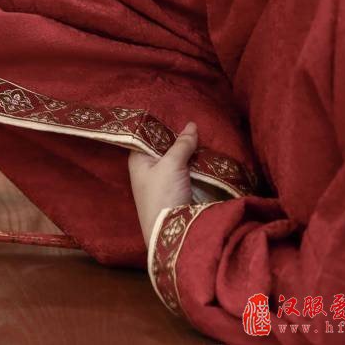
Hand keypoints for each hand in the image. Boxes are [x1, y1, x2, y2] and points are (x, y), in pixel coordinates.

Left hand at [128, 121, 197, 247]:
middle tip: (196, 121)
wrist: (169, 231)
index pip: (146, 135)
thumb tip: (191, 125)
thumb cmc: (162, 194)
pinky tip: (207, 152)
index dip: (160, 125)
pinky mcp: (177, 190)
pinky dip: (195, 164)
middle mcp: (148, 168)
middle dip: (179, 137)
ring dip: (189, 151)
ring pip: (177, 159)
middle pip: (164, 147)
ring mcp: (163, 180)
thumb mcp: (171, 164)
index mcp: (138, 159)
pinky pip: (186, 171)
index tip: (176, 112)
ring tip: (205, 133)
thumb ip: (181, 145)